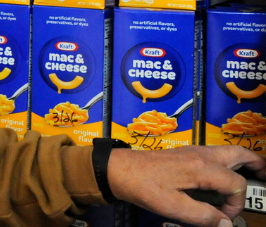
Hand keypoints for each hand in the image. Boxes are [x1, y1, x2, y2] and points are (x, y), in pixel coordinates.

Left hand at [108, 145, 265, 226]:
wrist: (119, 169)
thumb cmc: (143, 187)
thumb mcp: (172, 207)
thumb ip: (202, 216)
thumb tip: (226, 223)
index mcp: (202, 168)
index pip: (236, 185)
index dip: (236, 204)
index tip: (223, 216)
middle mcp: (203, 155)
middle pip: (241, 154)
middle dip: (258, 166)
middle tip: (265, 179)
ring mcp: (195, 151)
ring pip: (230, 150)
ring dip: (245, 161)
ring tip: (256, 174)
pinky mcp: (187, 153)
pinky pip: (217, 153)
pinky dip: (230, 161)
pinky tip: (227, 174)